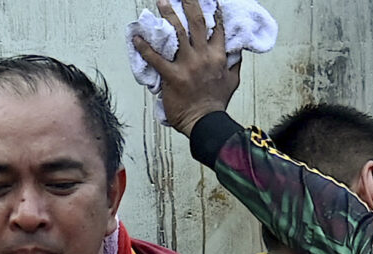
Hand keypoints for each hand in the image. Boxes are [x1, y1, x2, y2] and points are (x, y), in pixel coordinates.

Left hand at [134, 0, 241, 133]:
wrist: (205, 122)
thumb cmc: (217, 103)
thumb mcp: (232, 80)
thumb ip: (233, 63)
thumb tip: (236, 51)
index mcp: (218, 56)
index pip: (218, 28)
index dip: (214, 12)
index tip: (210, 1)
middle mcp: (203, 56)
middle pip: (197, 23)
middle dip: (190, 4)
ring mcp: (187, 65)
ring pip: (178, 33)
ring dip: (168, 16)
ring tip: (161, 2)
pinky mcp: (172, 76)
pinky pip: (156, 58)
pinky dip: (145, 48)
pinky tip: (136, 38)